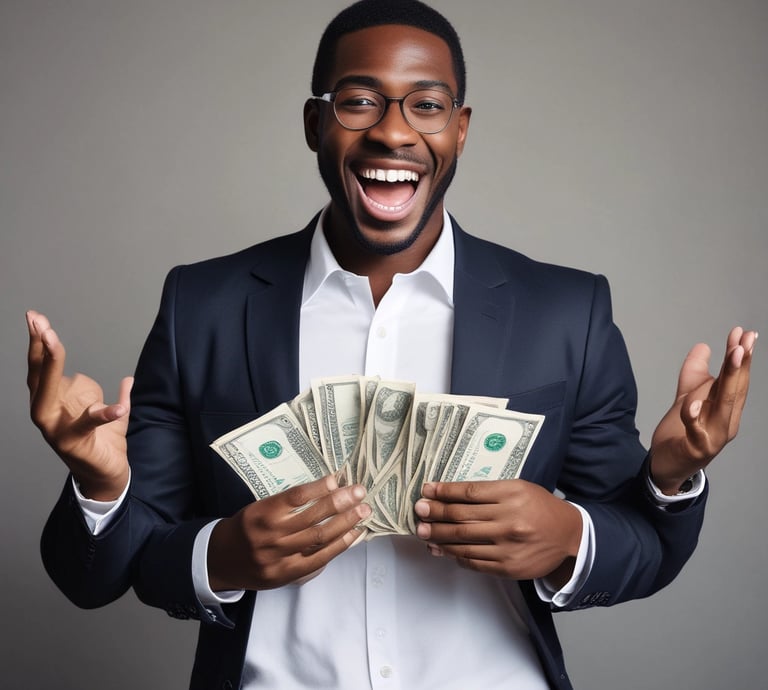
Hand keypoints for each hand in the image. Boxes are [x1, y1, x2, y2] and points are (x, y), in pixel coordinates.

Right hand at [26, 310, 131, 499]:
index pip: (42, 368)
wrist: (107, 476)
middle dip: (38, 347)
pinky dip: (104, 414)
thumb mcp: (113, 414)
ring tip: (57, 343)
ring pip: (48, 394)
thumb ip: (119, 395)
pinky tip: (116, 407)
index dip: (39, 343)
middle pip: (38, 376)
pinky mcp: (73, 443)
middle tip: (39, 322)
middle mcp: (46, 414)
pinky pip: (87, 424)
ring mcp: (55, 429)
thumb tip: (128, 379)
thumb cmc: (103, 444)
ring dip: (52, 367)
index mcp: (52, 402)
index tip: (36, 317)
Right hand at [207, 475, 370, 590]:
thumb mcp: (259, 508)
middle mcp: (271, 536)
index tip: (338, 478)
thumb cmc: (246, 528)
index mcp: (262, 513)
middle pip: (313, 518)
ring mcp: (280, 558)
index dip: (320, 487)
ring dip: (346, 523)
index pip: (296, 497)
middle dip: (341, 503)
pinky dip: (340, 545)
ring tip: (363, 510)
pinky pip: (320, 559)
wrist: (222, 560)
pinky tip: (354, 534)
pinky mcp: (288, 575)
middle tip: (360, 491)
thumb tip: (329, 489)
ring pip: (320, 538)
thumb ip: (288, 503)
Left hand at [414, 479, 581, 586]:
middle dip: (435, 514)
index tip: (427, 490)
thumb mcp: (518, 488)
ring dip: (439, 537)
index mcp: (511, 494)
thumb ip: (488, 492)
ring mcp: (507, 546)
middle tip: (419, 511)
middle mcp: (509, 520)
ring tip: (424, 532)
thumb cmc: (539, 507)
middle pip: (462, 518)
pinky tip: (442, 550)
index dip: (444, 492)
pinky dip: (455, 555)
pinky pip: (474, 561)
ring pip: (464, 542)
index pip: (469, 493)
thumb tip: (452, 497)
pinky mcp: (508, 567)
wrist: (569, 535)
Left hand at [650, 327, 756, 493]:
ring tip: (733, 355)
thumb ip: (695, 373)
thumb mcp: (687, 396)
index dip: (742, 357)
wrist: (666, 464)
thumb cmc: (680, 432)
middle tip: (744, 340)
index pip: (738, 380)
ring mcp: (714, 436)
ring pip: (724, 405)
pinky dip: (694, 417)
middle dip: (741, 363)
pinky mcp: (696, 448)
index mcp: (726, 409)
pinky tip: (692, 403)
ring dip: (730, 380)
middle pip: (735, 389)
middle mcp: (727, 422)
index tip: (744, 333)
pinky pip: (696, 431)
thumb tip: (704, 346)